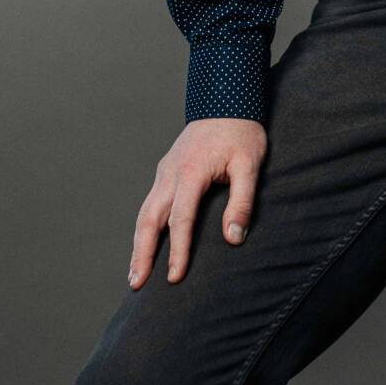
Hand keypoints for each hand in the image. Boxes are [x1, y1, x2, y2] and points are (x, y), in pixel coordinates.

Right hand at [128, 117, 266, 288]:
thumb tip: (233, 238)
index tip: (175, 278)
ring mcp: (165, 171)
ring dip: (138, 243)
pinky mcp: (166, 169)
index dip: (178, 251)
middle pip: (150, 219)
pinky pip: (150, 202)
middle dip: (142, 253)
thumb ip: (242, 201)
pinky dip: (143, 226)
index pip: (181, 219)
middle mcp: (171, 173)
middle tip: (137, 284)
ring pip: (145, 212)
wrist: (227, 99)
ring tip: (135, 273)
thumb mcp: (250, 164)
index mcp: (192, 172)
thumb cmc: (242, 131)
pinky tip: (144, 242)